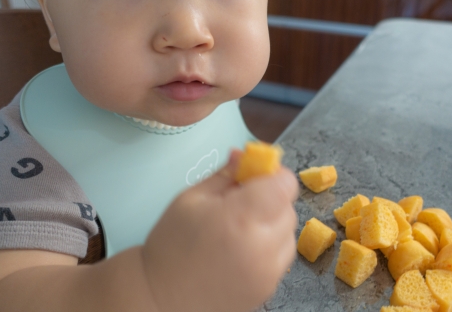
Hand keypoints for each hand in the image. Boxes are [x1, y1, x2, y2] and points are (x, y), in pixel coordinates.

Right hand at [142, 149, 298, 311]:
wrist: (162, 297)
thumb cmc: (172, 244)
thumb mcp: (192, 197)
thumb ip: (226, 174)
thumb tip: (246, 154)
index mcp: (240, 217)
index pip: (285, 184)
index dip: (272, 174)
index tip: (254, 177)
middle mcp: (262, 246)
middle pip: (288, 206)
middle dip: (270, 198)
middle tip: (240, 203)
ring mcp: (270, 272)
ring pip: (289, 232)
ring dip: (272, 223)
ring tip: (240, 229)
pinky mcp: (271, 288)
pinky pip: (282, 256)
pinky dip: (270, 247)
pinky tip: (242, 250)